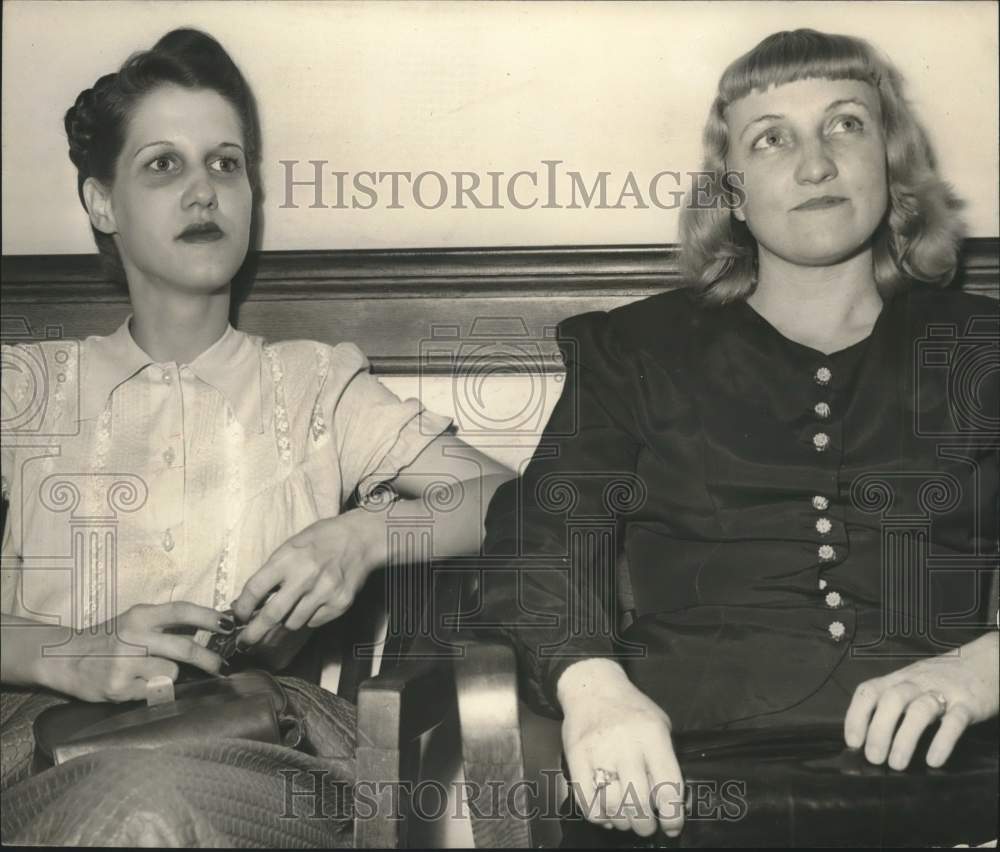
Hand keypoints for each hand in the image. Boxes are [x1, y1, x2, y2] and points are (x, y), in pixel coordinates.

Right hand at [41, 602, 228, 701]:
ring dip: (171, 675)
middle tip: (222, 666)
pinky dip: (154, 690)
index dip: (209, 617)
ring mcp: (125, 664)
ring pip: (171, 673)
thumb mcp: (134, 620)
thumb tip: (209, 624)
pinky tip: (139, 684)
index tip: (230, 625)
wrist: (63, 658)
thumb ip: (165, 622)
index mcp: (140, 615)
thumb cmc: (108, 639)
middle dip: (209, 659)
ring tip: (153, 673)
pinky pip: (153, 692)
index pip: (182, 611)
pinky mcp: (118, 688)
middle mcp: (133, 636)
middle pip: (184, 648)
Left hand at [232, 510, 379, 645]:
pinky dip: (309, 616)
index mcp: (288, 559)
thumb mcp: (291, 546)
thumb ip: (272, 572)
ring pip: (293, 623)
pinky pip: (314, 622)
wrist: (360, 538)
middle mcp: (305, 576)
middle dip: (254, 633)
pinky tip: (316, 600)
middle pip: (272, 615)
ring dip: (287, 619)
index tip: (239, 615)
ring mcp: (324, 592)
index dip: (243, 607)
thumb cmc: (321, 539)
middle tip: (245, 642)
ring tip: (295, 604)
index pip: (255, 589)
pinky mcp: (339, 604)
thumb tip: (249, 600)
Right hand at [557, 658, 684, 837]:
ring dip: (622, 822)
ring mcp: (598, 750)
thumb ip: (667, 759)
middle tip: (646, 826)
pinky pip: (586, 800)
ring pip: (612, 805)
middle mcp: (626, 743)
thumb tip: (673, 802)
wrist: (592, 687)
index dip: (672, 816)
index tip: (672, 826)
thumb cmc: (630, 709)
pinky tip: (606, 814)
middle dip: (645, 824)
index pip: (668, 787)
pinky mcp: (576, 757)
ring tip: (626, 819)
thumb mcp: (659, 724)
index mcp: (652, 734)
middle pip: (638, 801)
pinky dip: (598, 816)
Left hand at [844, 632, 999, 769]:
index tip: (852, 742)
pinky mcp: (968, 704)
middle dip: (878, 730)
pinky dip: (942, 741)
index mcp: (898, 678)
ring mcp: (943, 692)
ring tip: (897, 764)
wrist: (985, 662)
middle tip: (874, 758)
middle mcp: (917, 683)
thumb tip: (867, 736)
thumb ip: (892, 702)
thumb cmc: (940, 679)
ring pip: (920, 711)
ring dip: (905, 739)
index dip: (856, 715)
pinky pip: (954, 722)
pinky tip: (933, 760)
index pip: (869, 691)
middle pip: (891, 700)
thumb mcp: (911, 682)